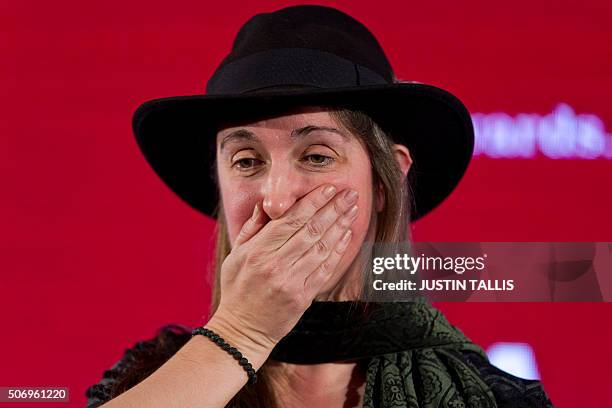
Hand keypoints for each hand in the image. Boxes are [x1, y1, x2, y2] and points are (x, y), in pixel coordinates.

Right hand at [209, 184, 358, 354]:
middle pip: (311, 230)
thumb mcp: (234, 256)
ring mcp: (291, 281)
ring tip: (353, 210)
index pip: (290, 220)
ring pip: (322, 247)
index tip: (328, 188)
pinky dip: (338, 250)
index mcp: (257, 251)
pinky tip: (347, 235)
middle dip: (333, 208)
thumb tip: (266, 204)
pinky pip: (325, 269)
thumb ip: (251, 229)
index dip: (312, 202)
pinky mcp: (303, 296)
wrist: (242, 329)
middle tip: (350, 194)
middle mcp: (275, 264)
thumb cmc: (237, 289)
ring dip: (340, 226)